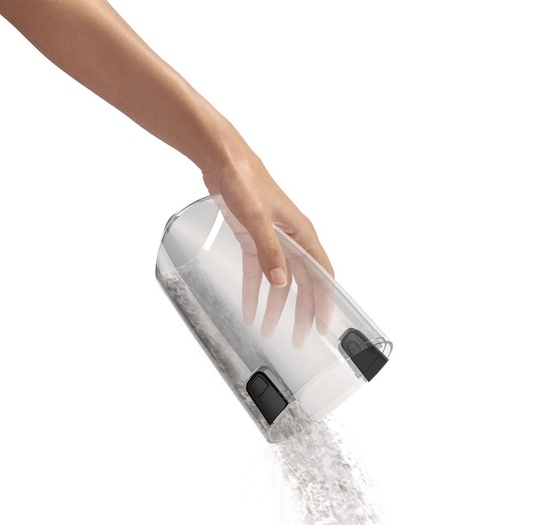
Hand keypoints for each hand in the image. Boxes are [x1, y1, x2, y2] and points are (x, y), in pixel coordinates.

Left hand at [203, 152, 334, 347]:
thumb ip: (269, 250)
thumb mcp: (256, 218)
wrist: (223, 160)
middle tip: (299, 340)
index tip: (324, 326)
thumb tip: (280, 283)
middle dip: (301, 313)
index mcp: (302, 234)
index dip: (324, 302)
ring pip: (280, 282)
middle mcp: (292, 240)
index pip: (321, 275)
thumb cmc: (246, 180)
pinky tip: (248, 310)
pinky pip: (257, 273)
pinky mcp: (253, 239)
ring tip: (269, 331)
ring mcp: (272, 240)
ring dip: (275, 307)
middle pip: (302, 284)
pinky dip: (253, 292)